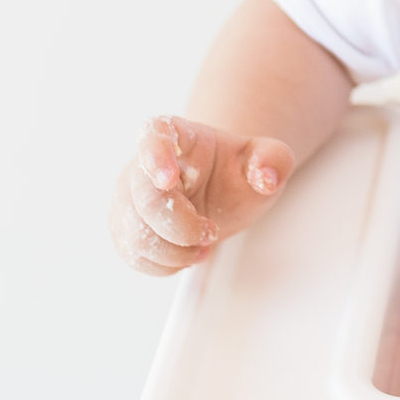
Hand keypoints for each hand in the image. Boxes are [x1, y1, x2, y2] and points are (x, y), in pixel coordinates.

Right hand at [109, 114, 295, 275]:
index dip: (155, 156)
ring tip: (202, 246)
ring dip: (174, 251)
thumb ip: (274, 159)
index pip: (154, 135)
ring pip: (136, 234)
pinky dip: (164, 264)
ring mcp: (129, 197)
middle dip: (182, 227)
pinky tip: (186, 254)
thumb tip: (266, 177)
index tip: (168, 178)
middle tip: (211, 232)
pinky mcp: (125, 227)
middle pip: (146, 199)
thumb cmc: (236, 172)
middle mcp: (143, 164)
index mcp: (177, 135)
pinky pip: (134, 254)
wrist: (219, 191)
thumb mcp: (267, 159)